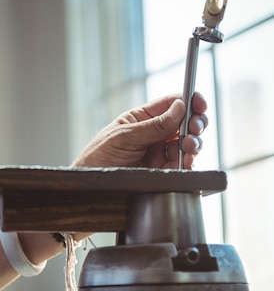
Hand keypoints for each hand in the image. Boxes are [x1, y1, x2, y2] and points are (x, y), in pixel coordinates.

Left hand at [72, 92, 207, 169]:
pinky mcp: (162, 172)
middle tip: (195, 129)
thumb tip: (180, 107)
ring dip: (194, 144)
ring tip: (189, 147)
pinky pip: (182, 165)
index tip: (199, 104)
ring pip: (187, 144)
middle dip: (195, 123)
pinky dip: (189, 163)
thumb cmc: (98, 158)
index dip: (188, 101)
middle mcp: (153, 134)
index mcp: (141, 119)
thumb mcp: (124, 137)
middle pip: (184, 123)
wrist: (89, 189)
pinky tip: (187, 161)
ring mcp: (158, 153)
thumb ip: (154, 125)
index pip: (170, 104)